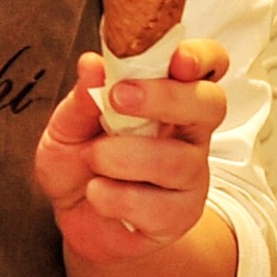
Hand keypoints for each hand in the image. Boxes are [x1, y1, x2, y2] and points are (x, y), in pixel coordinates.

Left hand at [36, 41, 226, 264]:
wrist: (75, 220)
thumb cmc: (79, 165)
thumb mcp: (67, 127)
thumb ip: (83, 98)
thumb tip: (93, 64)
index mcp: (168, 99)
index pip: (207, 66)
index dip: (201, 57)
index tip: (176, 59)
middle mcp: (188, 134)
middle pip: (209, 105)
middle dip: (166, 98)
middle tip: (119, 98)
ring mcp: (189, 176)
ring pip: (176, 159)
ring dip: (120, 156)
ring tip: (92, 158)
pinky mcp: (179, 216)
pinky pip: (155, 206)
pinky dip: (112, 197)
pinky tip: (97, 193)